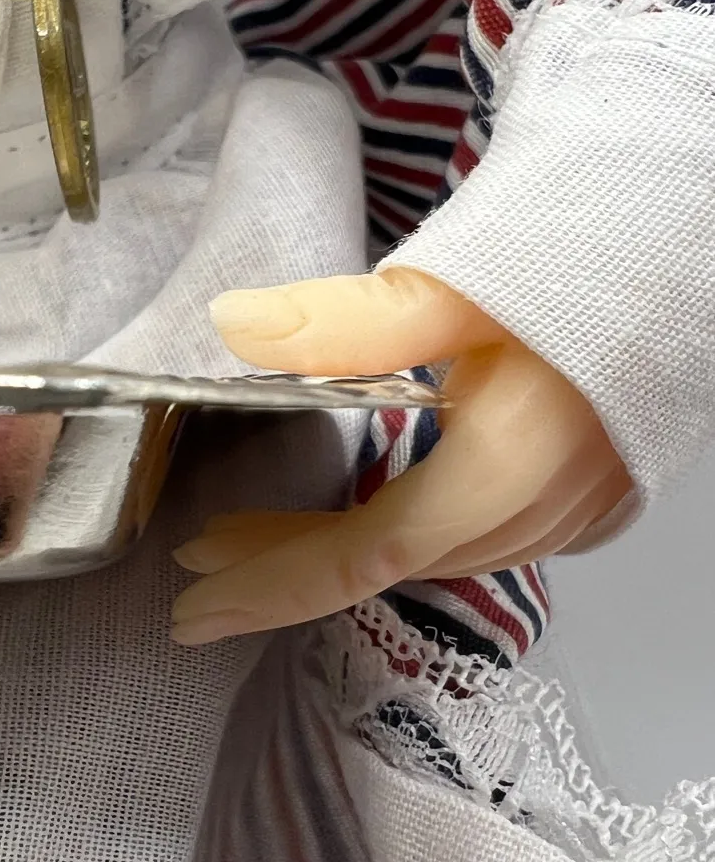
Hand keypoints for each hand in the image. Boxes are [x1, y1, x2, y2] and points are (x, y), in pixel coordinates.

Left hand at [171, 268, 629, 644]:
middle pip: (391, 562)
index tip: (196, 606)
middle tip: (209, 555)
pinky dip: (408, 541)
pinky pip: (478, 543)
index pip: (369, 554)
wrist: (680, 255)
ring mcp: (571, 511)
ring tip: (269, 536)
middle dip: (292, 565)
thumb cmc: (577, 265)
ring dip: (347, 554)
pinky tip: (376, 520)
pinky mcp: (585, 496)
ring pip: (436, 558)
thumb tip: (233, 324)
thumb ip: (346, 321)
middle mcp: (540, 509)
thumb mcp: (454, 287)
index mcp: (505, 466)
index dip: (277, 584)